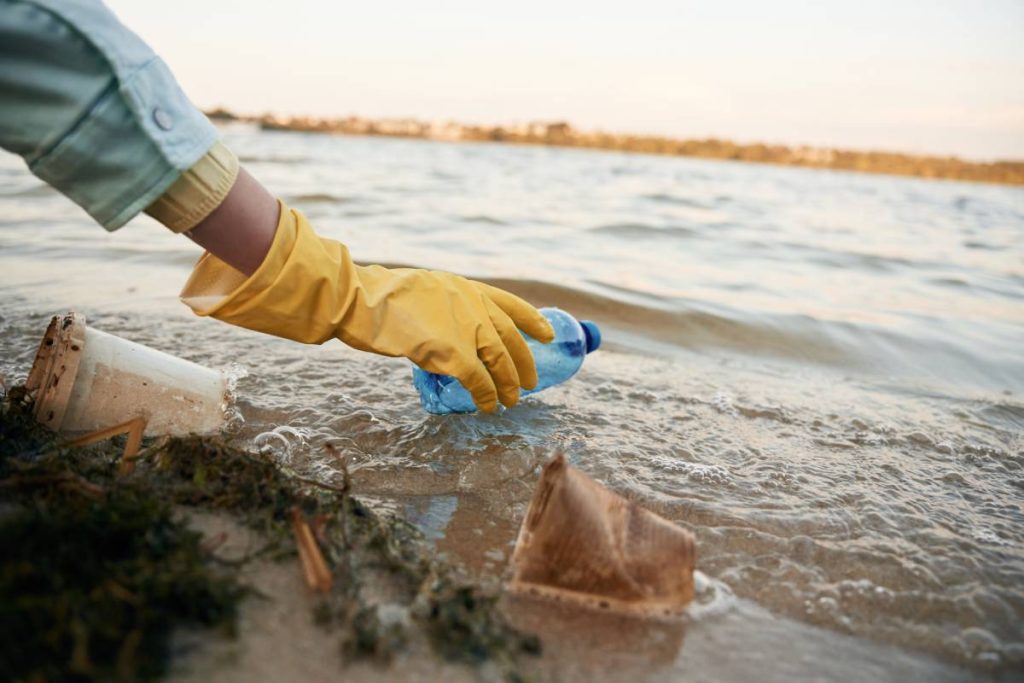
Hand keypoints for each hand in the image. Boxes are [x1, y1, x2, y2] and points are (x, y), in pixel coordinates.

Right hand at [181, 200, 553, 411]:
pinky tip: (489, 406)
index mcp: (467, 288)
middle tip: (530, 383)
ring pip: (501, 362)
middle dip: (524, 364)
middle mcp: (473, 305)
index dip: (534, 320)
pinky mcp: (451, 352)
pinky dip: (487, 395)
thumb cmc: (381, 298)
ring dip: (509, 384)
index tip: (548, 333)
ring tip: (511, 400)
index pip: (512, 304)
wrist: (360, 300)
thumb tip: (454, 331)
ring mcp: (464, 327)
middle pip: (511, 339)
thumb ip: (447, 307)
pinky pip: (479, 380)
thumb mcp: (425, 291)